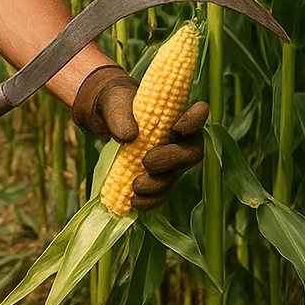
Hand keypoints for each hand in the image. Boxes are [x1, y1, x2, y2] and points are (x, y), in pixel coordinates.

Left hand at [73, 65, 208, 209]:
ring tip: (136, 186)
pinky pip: (162, 192)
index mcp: (175, 112)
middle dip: (172, 160)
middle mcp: (180, 138)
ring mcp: (172, 160)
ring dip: (158, 185)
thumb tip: (128, 137)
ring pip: (176, 176)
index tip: (176, 128)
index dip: (194, 122)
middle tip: (147, 163)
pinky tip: (134, 202)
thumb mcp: (113, 103)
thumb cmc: (117, 104)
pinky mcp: (160, 176)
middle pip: (191, 153)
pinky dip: (151, 199)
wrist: (106, 118)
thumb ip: (120, 116)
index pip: (199, 114)